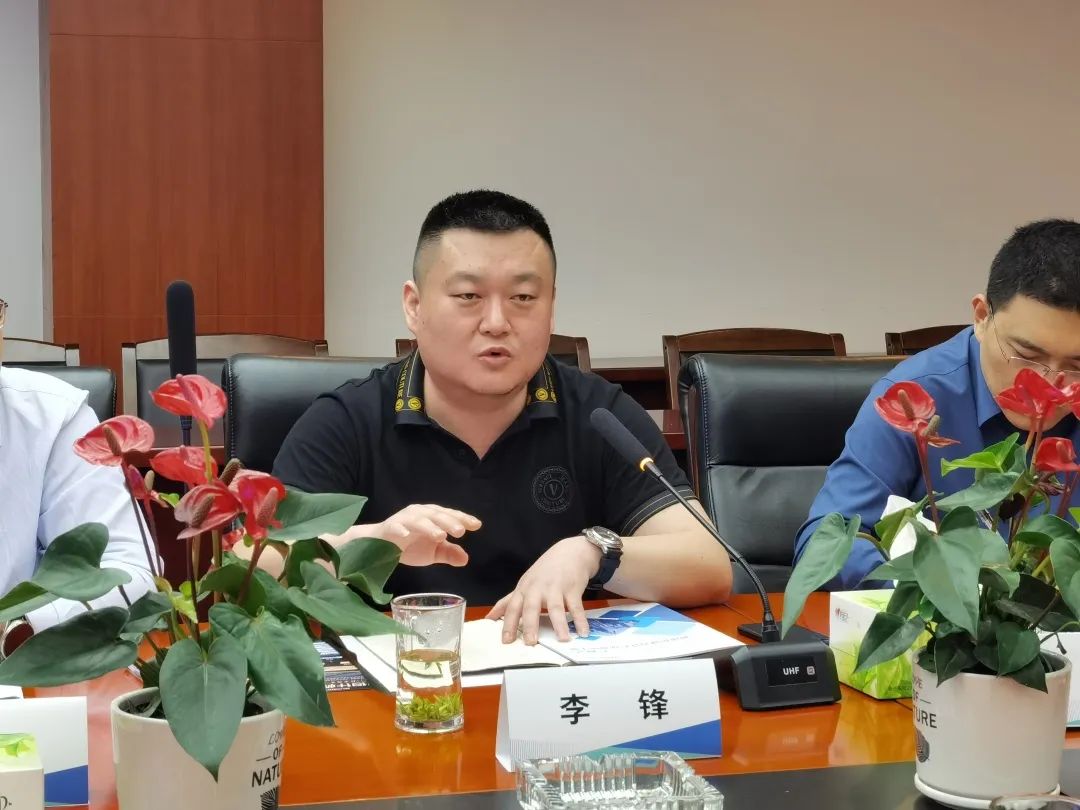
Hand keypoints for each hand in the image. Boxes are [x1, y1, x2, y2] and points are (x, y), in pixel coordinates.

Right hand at [335, 504, 480, 566]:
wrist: (380, 546)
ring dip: (429, 526)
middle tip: (461, 531)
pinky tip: (407, 536)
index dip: (462, 519)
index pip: (450, 516)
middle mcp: (420, 514)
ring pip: (419, 520)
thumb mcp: (432, 552)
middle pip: (437, 515)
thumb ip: (448, 553)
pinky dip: (401, 530)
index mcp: (432, 517)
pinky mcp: (390, 527)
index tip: (477, 525)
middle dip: (449, 522)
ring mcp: (404, 519)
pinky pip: (396, 527)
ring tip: (441, 536)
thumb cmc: (409, 546)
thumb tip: (465, 559)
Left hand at [486, 536, 600, 644]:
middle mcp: (538, 589)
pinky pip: (576, 606)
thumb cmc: (544, 571)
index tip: (506, 641)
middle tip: (530, 642)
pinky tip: (583, 632)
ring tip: (562, 639)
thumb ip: (508, 602)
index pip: (513, 607)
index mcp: (524, 589)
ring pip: (556, 607)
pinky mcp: (572, 588)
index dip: (508, 624)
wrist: (569, 552)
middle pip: (532, 607)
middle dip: (530, 625)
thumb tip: (489, 617)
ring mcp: (556, 587)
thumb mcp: (524, 584)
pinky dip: (580, 619)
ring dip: (559, 623)